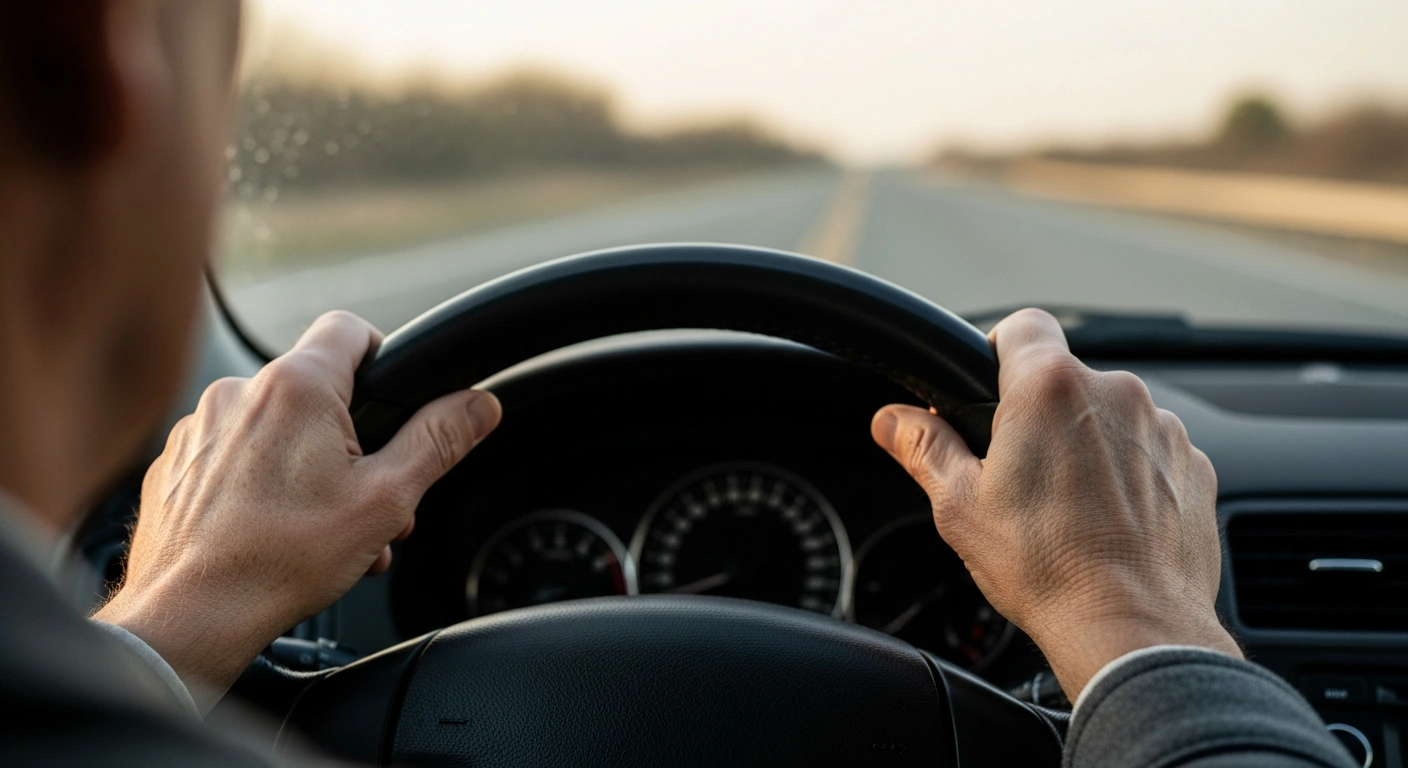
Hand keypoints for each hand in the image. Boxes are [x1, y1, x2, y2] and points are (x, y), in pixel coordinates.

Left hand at [94, 311, 500, 704]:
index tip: (390, 398)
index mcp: (296, 387)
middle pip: (314, 390)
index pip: (349, 329)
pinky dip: (257, 482)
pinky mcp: (174, 464)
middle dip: (350, 439)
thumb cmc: (281, 559)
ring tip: (321, 527)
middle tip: (366, 495)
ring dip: (305, 465)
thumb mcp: (388, 498)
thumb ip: (439, 440)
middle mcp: (239, 393)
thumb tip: (479, 404)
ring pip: (272, 427)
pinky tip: (272, 530)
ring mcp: (198, 427)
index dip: (381, 355)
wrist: (192, 615)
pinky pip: (230, 454)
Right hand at [871, 308, 1239, 699]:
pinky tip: (1110, 524)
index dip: (999, 351)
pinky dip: (1132, 477)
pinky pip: (1152, 454)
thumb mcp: (960, 506)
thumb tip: (892, 422)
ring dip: (1090, 446)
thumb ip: (924, 448)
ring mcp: (1163, 429)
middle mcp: (1115, 394)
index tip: (988, 389)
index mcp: (1050, 389)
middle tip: (1018, 474)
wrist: (1133, 628)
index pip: (1023, 326)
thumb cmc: (1047, 568)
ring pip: (1111, 418)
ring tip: (1069, 509)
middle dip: (1041, 415)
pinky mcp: (1195, 467)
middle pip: (1066, 379)